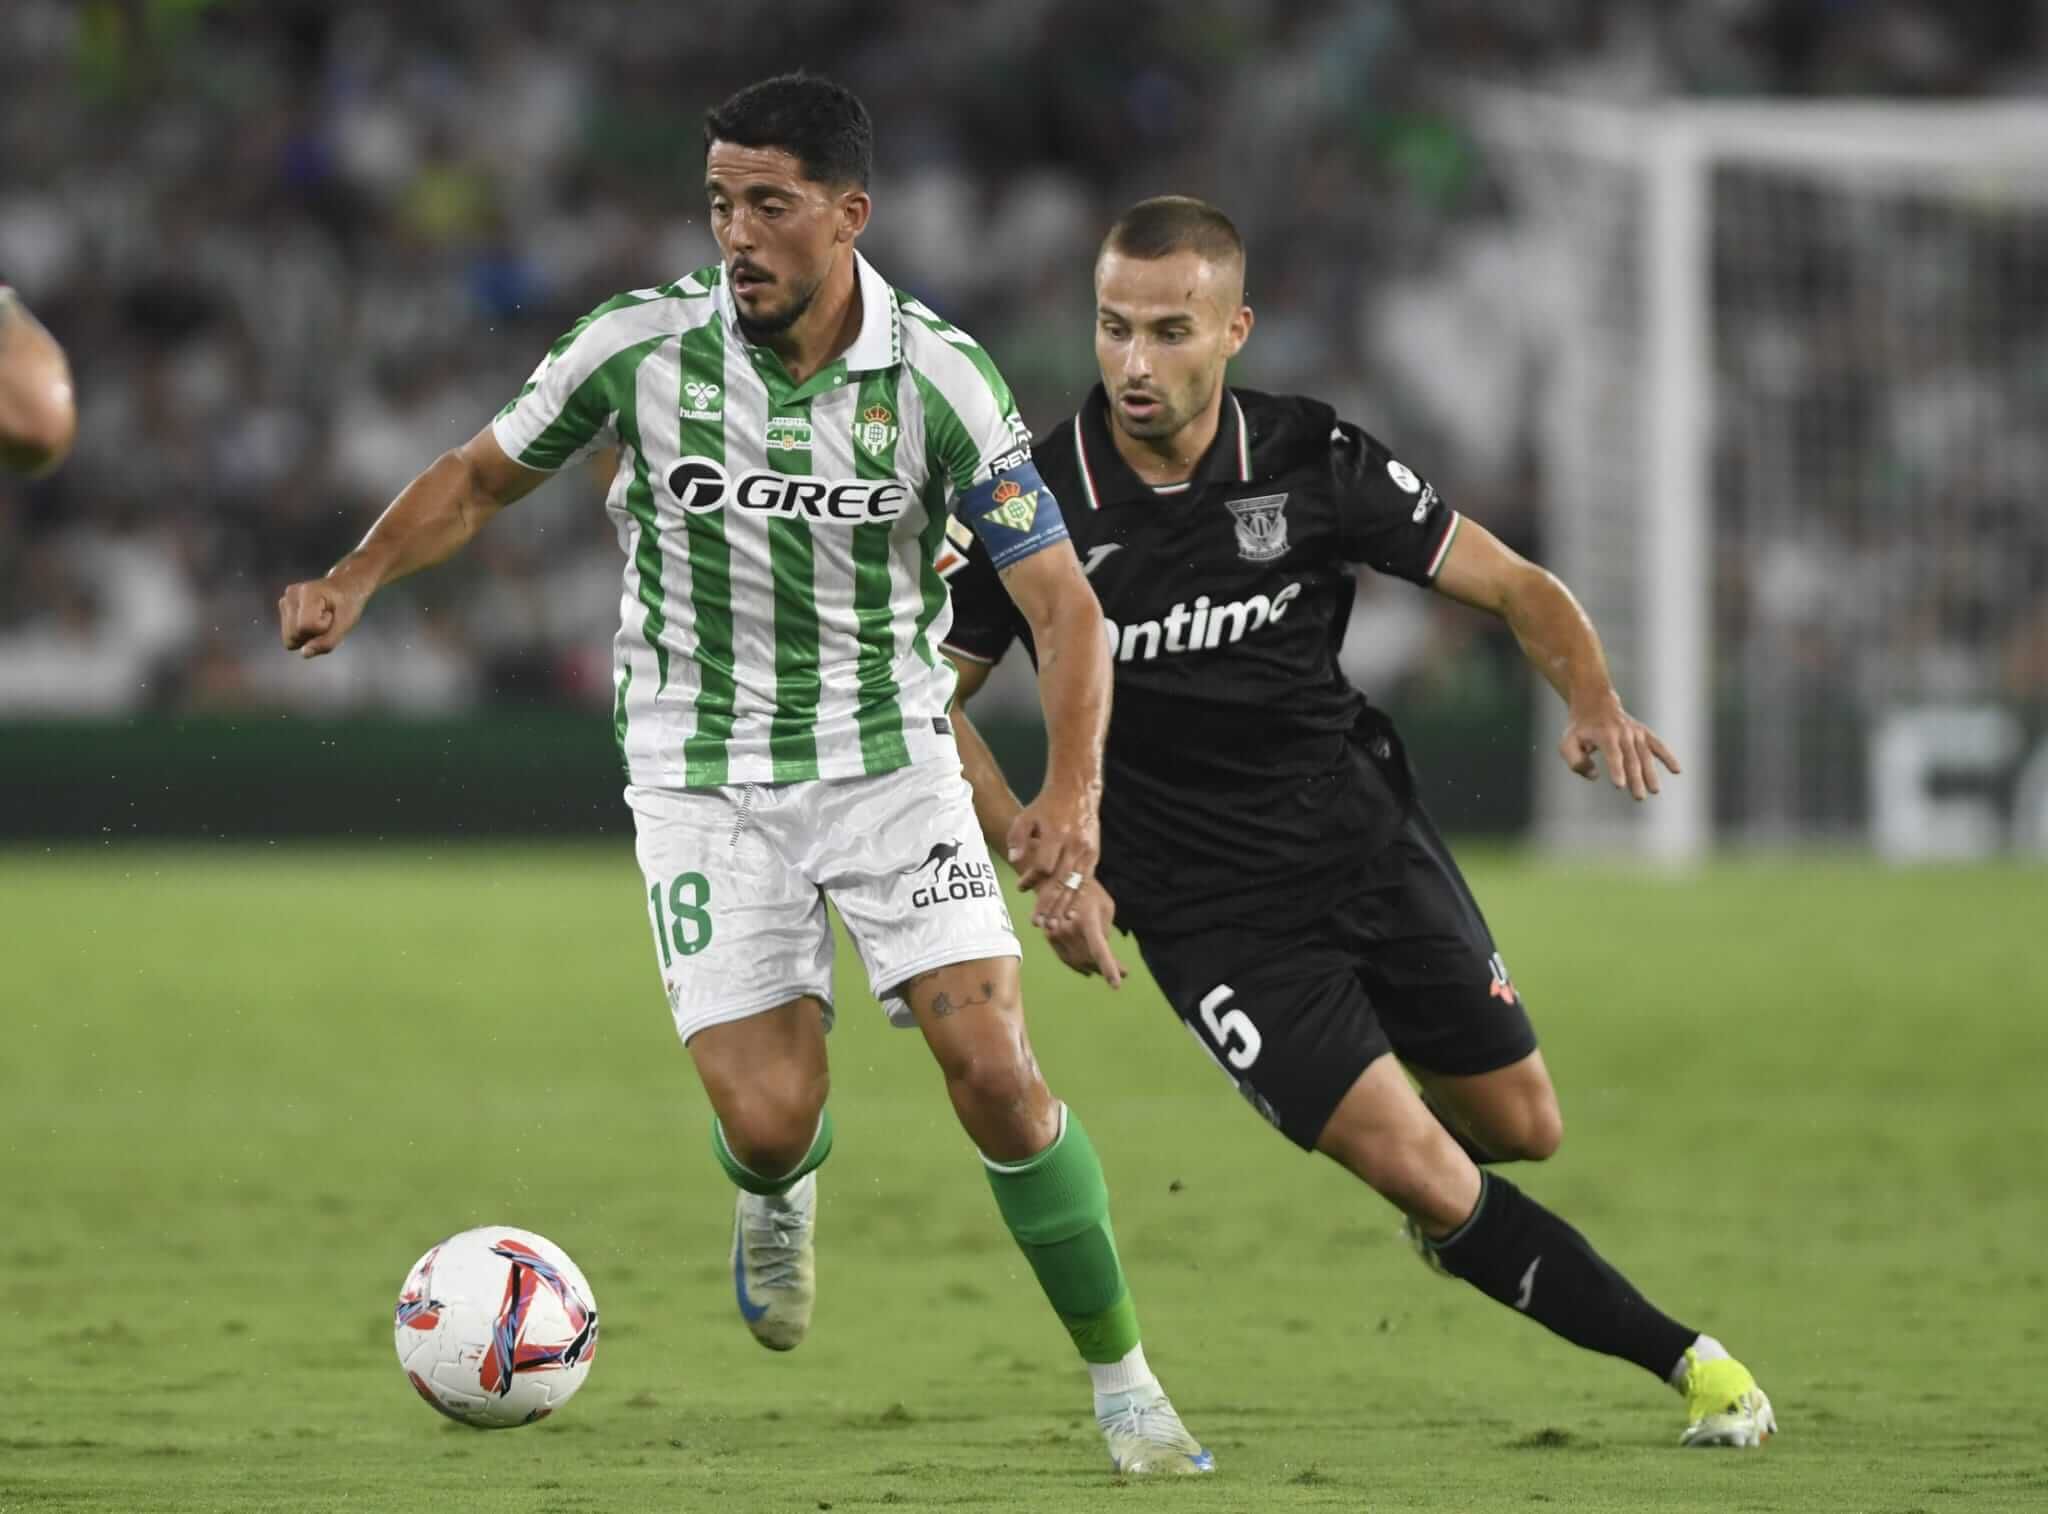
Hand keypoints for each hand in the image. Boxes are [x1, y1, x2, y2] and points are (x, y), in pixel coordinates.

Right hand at [278, 571, 371, 658]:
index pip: (305, 627)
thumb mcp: (346, 624)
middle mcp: (290, 595)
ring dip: (308, 635)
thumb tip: (304, 653)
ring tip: (320, 619)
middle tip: (327, 619)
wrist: (345, 587)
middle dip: (312, 635)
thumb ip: (327, 641)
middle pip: (293, 636)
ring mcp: (284, 601)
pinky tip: (314, 619)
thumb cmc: (348, 604)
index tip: (331, 615)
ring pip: (289, 638)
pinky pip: (290, 635)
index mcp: (307, 593)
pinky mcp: (283, 608)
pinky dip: (303, 632)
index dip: (322, 629)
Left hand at [1005, 780, 1099, 927]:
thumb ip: (1017, 838)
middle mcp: (1073, 844)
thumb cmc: (1046, 805)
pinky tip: (1070, 915)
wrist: (1077, 791)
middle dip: (1049, 904)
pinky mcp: (1093, 855)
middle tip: (1038, 924)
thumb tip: (1014, 861)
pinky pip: (1085, 882)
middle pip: (1060, 880)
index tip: (1021, 888)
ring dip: (1063, 907)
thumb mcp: (1026, 816)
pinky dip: (1077, 899)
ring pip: (1074, 885)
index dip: (1032, 878)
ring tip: (1053, 926)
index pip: (1044, 865)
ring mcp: (1086, 851)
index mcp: (1056, 834)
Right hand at [1037, 878, 1125, 987]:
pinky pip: (1066, 958)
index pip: (1099, 950)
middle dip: (1106, 968)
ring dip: (1093, 968)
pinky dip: (1079, 965)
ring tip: (1108, 972)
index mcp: (1086, 920)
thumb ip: (1105, 931)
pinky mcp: (1049, 937)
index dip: (1109, 968)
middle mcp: (1068, 930)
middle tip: (1124, 972)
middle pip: (1089, 959)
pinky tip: (1089, 970)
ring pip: (1077, 961)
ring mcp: (1056, 935)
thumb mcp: (1106, 907)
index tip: (1117, 984)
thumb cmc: (1089, 890)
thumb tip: (1103, 952)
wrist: (1058, 879)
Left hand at [1560, 695, 1679, 799]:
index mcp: (1604, 734)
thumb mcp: (1567, 742)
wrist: (1594, 702)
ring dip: (1651, 774)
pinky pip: (1658, 745)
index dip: (1616, 770)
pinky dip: (1668, 756)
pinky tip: (1677, 770)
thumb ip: (1576, 761)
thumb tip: (1595, 776)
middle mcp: (1623, 732)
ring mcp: (1635, 732)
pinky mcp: (1643, 733)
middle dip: (1636, 779)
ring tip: (1654, 791)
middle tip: (1639, 797)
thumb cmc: (1579, 728)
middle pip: (1631, 758)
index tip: (1620, 786)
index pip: (1612, 755)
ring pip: (1645, 755)